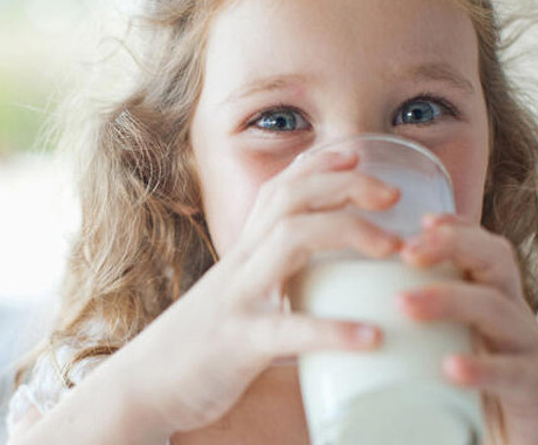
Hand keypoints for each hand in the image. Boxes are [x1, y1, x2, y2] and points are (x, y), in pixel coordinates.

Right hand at [107, 149, 401, 436]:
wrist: (144, 386)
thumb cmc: (201, 344)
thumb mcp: (239, 298)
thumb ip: (275, 281)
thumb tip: (325, 283)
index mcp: (244, 254)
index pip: (279, 190)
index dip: (318, 164)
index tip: (359, 152)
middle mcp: (240, 265)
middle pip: (289, 199)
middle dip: (343, 185)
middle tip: (393, 195)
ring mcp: (237, 299)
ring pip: (289, 240)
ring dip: (346, 232)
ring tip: (393, 248)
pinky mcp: (237, 343)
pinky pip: (286, 329)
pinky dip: (331, 330)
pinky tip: (371, 337)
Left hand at [397, 213, 537, 444]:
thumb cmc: (499, 387)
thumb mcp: (469, 344)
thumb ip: (435, 325)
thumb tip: (365, 317)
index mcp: (495, 302)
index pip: (484, 250)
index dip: (457, 229)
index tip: (420, 220)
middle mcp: (514, 317)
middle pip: (493, 262)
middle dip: (451, 246)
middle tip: (406, 252)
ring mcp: (529, 350)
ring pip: (495, 309)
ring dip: (448, 300)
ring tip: (404, 303)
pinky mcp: (536, 390)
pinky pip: (512, 373)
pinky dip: (481, 368)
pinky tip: (451, 367)